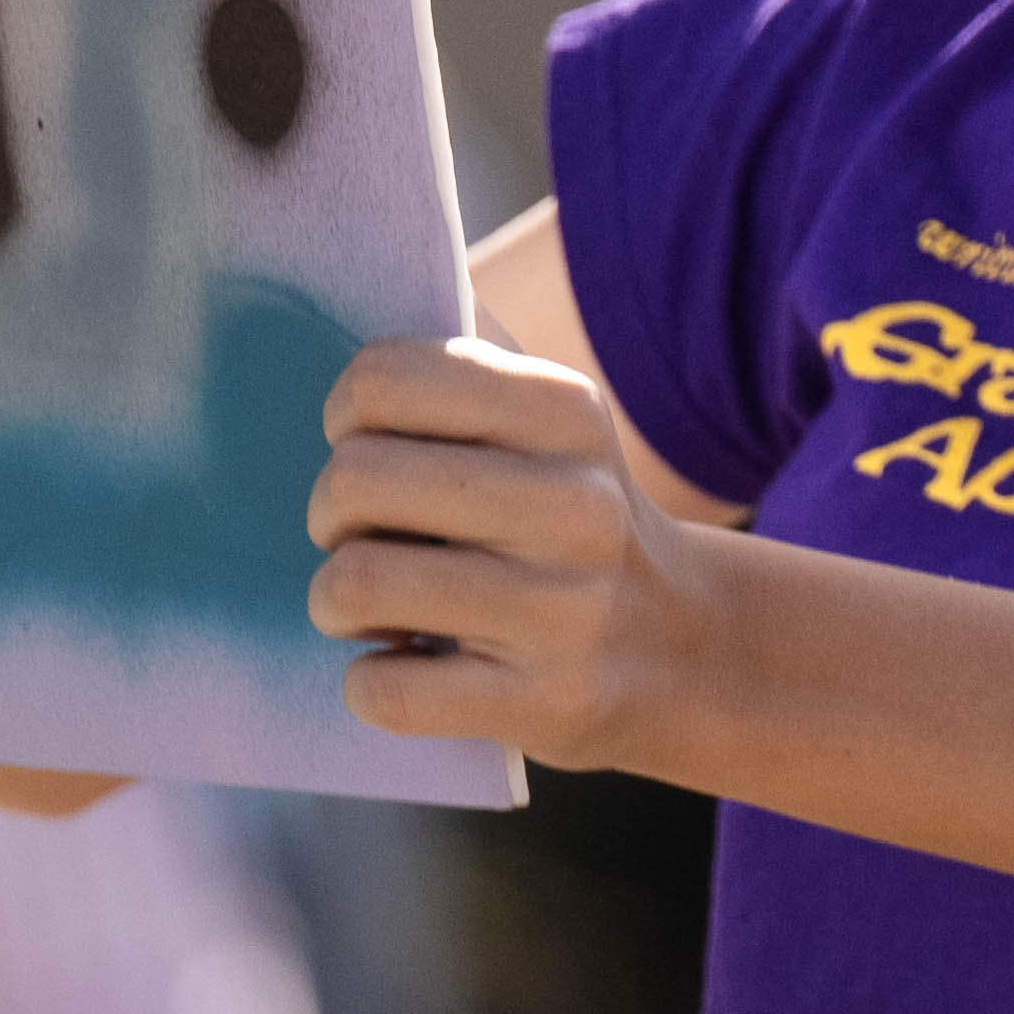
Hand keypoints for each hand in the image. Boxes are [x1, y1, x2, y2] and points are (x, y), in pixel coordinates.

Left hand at [308, 330, 736, 774]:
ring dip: (337, 601)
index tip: (372, 445)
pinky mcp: (540, 702)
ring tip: (378, 605)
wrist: (683, 645)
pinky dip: (370, 682)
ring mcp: (561, 609)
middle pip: (354, 479)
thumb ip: (464, 371)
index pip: (386, 379)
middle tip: (364, 534)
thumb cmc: (569, 520)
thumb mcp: (551, 426)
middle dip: (330, 513)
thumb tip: (364, 311)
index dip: (347, 414)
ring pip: (354, 584)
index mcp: (566, 412)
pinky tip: (411, 665)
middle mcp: (574, 503)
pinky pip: (382, 689)